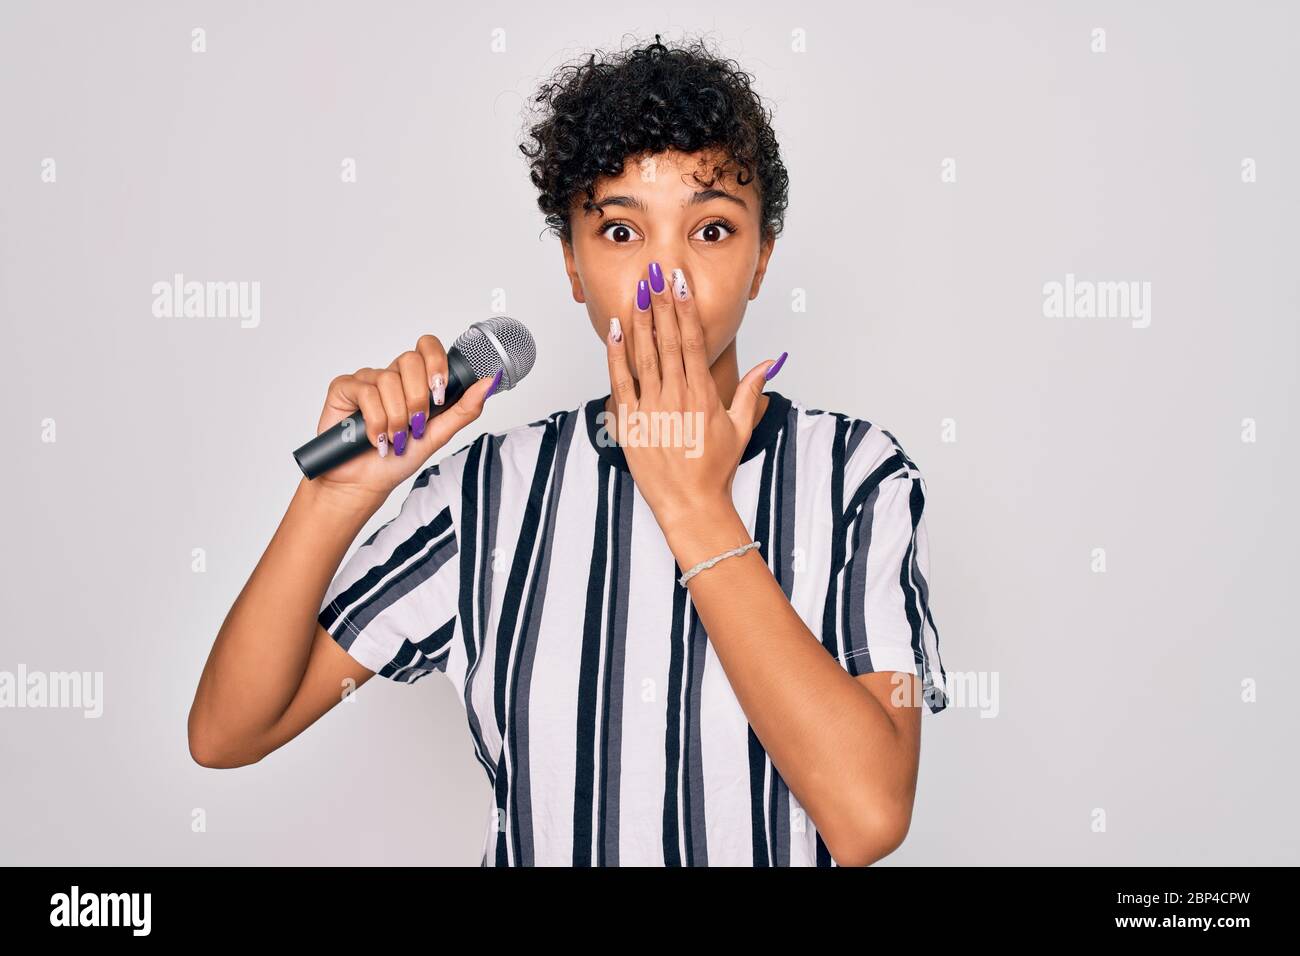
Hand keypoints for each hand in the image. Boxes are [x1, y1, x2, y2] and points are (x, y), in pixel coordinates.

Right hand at [312, 333, 499, 503]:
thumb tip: (490, 382)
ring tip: (394, 439)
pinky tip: (375, 438)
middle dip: (417, 399)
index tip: (439, 395)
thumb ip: (465, 408)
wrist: (366, 482)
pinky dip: (374, 421)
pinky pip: (365, 391)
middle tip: (416, 425)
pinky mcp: (344, 388)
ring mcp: (367, 380)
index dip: (436, 364)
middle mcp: (391, 376)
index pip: (428, 347)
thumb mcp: (439, 434)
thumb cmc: (400, 458)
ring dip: (396, 418)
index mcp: (415, 380)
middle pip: (409, 360)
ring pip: (387, 380)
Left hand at [602, 261, 782, 525]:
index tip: (680, 283)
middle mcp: (676, 397)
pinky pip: (621, 381)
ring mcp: (651, 408)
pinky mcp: (631, 422)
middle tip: (656, 273)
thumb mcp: (741, 428)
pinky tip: (615, 330)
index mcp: (703, 395)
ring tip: (637, 290)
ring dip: (640, 320)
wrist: (691, 504)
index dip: (685, 308)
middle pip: (668, 340)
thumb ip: (751, 390)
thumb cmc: (715, 469)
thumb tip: (770, 362)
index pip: (693, 341)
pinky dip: (617, 354)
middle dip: (661, 303)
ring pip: (644, 354)